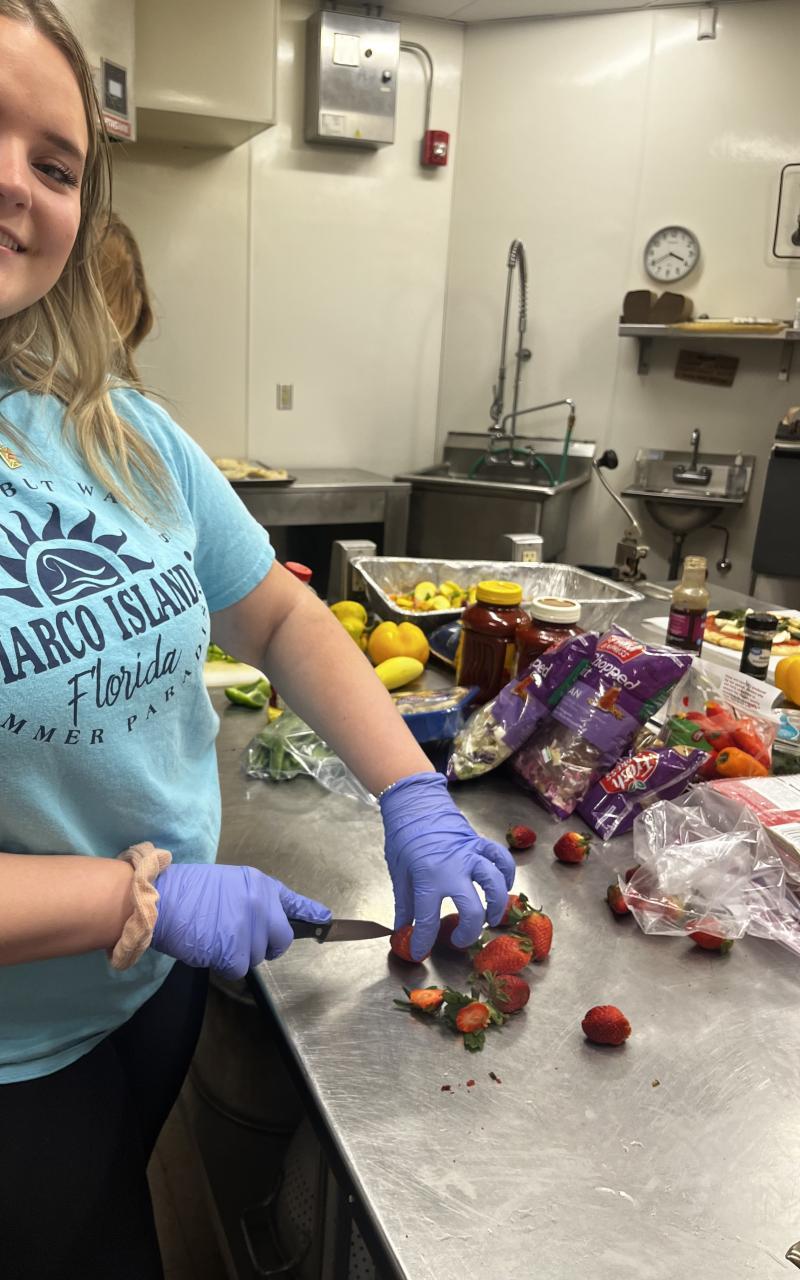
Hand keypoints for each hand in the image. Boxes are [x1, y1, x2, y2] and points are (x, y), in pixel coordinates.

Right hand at [150, 863, 330, 979]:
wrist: (162, 900)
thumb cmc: (188, 891)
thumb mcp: (227, 884)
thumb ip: (250, 899)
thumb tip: (262, 921)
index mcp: (259, 884)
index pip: (292, 902)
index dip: (310, 912)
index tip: (326, 920)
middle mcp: (261, 904)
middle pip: (281, 938)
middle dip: (266, 946)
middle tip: (243, 943)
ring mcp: (250, 927)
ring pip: (257, 956)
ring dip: (238, 954)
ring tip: (214, 937)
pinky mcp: (237, 949)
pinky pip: (239, 968)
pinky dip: (224, 965)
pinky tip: (209, 948)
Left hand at [380, 772, 515, 960]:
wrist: (416, 804)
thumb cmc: (404, 838)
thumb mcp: (399, 873)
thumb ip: (404, 904)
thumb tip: (403, 930)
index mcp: (427, 878)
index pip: (428, 920)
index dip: (424, 942)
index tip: (421, 951)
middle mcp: (453, 869)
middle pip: (472, 910)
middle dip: (468, 932)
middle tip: (460, 939)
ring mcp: (470, 855)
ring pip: (495, 884)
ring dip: (496, 906)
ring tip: (490, 918)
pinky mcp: (480, 844)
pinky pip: (501, 860)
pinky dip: (506, 875)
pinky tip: (502, 886)